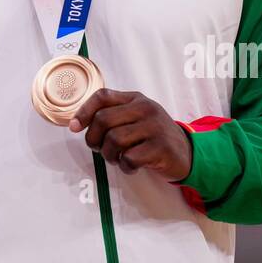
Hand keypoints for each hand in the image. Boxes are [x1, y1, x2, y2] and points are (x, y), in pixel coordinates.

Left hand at [69, 89, 192, 180]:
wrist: (187, 153)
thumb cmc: (154, 137)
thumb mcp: (137, 118)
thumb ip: (114, 115)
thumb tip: (77, 123)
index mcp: (136, 99)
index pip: (103, 96)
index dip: (83, 111)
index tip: (74, 127)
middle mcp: (145, 109)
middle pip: (103, 120)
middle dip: (93, 139)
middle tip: (99, 149)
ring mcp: (154, 127)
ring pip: (114, 140)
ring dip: (109, 155)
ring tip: (117, 159)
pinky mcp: (160, 148)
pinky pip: (129, 157)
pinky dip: (125, 166)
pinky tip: (132, 166)